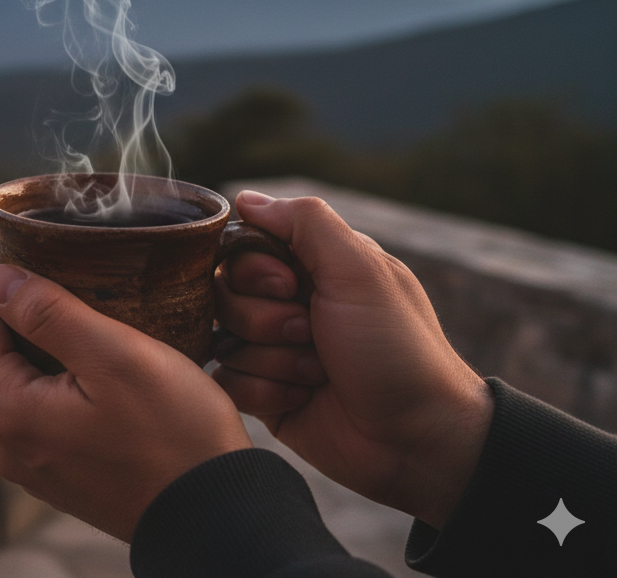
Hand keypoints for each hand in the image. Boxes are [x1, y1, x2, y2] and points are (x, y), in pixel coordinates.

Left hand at [0, 241, 251, 541]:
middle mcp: (4, 444)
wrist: (214, 513)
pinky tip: (59, 351)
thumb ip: (49, 313)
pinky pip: (21, 410)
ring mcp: (27, 464)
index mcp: (10, 410)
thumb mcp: (117, 356)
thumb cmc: (176, 433)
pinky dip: (26, 371)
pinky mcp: (53, 473)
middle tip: (17, 263)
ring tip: (39, 299)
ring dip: (5, 338)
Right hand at [213, 191, 492, 527]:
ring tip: (317, 373)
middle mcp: (288, 303)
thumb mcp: (360, 269)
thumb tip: (246, 199)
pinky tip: (303, 398)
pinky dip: (265, 391)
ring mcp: (274, 350)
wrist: (416, 438)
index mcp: (312, 266)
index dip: (254, 269)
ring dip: (271, 359)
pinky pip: (228, 381)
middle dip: (265, 318)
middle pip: (223, 293)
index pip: (241, 247)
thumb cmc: (397, 348)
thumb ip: (305, 222)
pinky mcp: (265, 393)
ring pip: (222, 339)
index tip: (291, 286)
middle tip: (311, 334)